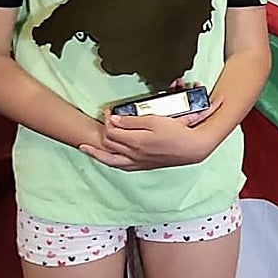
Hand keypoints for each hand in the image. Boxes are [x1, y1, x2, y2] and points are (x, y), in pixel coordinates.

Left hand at [79, 96, 223, 170]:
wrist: (192, 148)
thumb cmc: (177, 132)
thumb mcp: (156, 121)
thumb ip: (133, 121)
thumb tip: (115, 120)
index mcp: (135, 141)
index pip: (112, 131)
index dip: (108, 120)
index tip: (109, 111)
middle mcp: (133, 154)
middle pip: (109, 143)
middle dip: (103, 130)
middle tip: (104, 120)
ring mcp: (137, 161)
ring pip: (110, 159)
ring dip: (96, 153)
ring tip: (85, 149)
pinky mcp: (143, 166)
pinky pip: (121, 166)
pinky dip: (111, 162)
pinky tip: (109, 159)